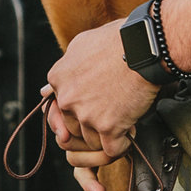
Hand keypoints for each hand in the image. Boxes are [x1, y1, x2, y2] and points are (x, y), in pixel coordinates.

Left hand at [44, 19, 158, 190]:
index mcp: (58, 79)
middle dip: (92, 123)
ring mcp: (87, 115)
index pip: (60, 106)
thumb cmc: (118, 40)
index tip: (96, 101)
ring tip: (123, 119)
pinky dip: (121, 145)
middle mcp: (67, 99)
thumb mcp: (81, 45)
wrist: (144, 48)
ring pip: (91, 140)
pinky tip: (129, 133)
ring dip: (107, 135)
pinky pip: (112, 150)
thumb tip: (46, 89)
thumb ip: (63, 68)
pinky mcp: (108, 128)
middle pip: (74, 126)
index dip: (81, 107)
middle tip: (112, 111)